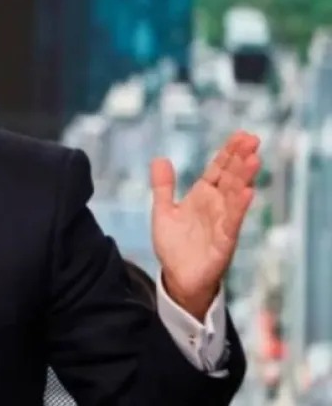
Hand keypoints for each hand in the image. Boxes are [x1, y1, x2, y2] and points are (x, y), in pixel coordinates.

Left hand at [150, 131, 260, 319]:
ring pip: (235, 196)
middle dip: (240, 159)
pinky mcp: (223, 242)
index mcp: (202, 197)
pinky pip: (233, 222)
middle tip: (252, 139)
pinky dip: (239, 207)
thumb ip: (163, 186)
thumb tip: (159, 158)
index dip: (228, 153)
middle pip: (230, 178)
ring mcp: (222, 223)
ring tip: (254, 159)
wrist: (177, 278)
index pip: (218, 170)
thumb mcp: (163, 211)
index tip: (241, 135)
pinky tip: (247, 192)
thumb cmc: (175, 246)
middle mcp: (216, 206)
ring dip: (244, 178)